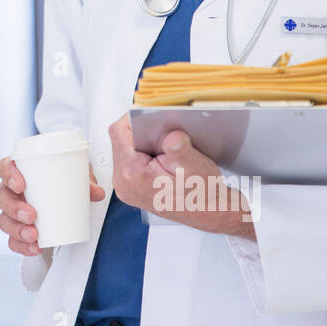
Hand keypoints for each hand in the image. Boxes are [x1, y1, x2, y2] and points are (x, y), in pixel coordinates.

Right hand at [0, 155, 104, 255]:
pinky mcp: (18, 229)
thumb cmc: (63, 180)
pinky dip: (22, 246)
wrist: (64, 196)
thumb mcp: (76, 176)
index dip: (8, 174)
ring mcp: (12, 211)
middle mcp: (11, 191)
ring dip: (17, 229)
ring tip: (33, 235)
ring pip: (4, 220)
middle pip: (1, 197)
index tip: (21, 184)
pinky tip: (34, 248)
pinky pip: (12, 239)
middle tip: (32, 215)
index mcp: (20, 171)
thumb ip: (86, 182)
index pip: (4, 167)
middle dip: (14, 208)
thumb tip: (97, 192)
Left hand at [107, 114, 255, 239]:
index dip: (133, 118)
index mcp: (133, 175)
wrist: (207, 212)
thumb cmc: (201, 194)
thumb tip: (171, 136)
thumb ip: (180, 150)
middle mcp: (123, 183)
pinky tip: (160, 155)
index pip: (119, 133)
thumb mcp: (195, 167)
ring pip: (124, 149)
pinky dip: (144, 153)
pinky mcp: (131, 186)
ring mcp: (126, 186)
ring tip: (162, 143)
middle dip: (139, 131)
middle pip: (120, 140)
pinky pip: (130, 160)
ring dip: (142, 141)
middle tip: (160, 130)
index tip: (148, 114)